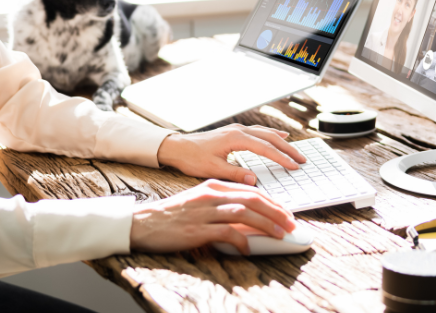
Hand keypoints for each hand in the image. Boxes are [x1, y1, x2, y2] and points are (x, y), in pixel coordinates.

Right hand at [130, 179, 295, 254]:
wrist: (144, 223)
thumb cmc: (173, 216)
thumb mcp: (200, 202)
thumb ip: (223, 204)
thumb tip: (249, 217)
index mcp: (213, 186)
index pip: (251, 190)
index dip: (272, 202)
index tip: (285, 212)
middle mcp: (211, 194)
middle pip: (253, 199)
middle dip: (276, 212)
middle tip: (291, 224)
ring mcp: (204, 211)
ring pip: (244, 213)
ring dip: (266, 224)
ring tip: (280, 235)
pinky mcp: (198, 228)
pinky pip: (227, 233)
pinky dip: (242, 241)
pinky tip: (248, 249)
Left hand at [156, 123, 305, 184]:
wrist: (177, 147)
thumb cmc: (192, 158)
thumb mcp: (213, 169)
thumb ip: (235, 173)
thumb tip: (254, 179)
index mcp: (236, 139)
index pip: (265, 149)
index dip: (281, 158)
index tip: (294, 166)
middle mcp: (238, 131)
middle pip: (270, 138)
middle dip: (287, 149)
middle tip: (302, 159)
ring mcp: (236, 129)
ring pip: (265, 133)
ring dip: (281, 142)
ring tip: (295, 149)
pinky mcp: (233, 132)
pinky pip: (258, 131)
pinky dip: (270, 135)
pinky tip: (277, 137)